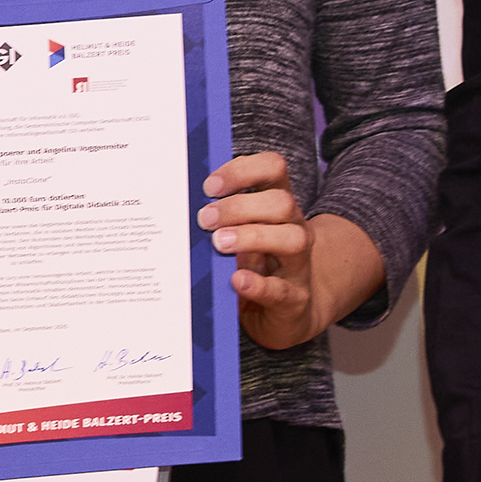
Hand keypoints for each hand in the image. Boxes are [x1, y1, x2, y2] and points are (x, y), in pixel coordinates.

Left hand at [199, 155, 381, 351]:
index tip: (209, 186)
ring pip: (292, 239)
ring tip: (220, 243)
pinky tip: (237, 280)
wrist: (289, 312)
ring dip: (252, 237)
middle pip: (282, 202)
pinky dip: (258, 284)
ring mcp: (299, 265)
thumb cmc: (255, 266)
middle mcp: (294, 229)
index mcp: (277, 206)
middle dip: (240, 206)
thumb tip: (182, 205)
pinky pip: (282, 289)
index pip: (273, 169)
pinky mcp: (295, 299)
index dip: (243, 170)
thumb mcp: (239, 235)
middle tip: (205, 219)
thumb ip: (219, 219)